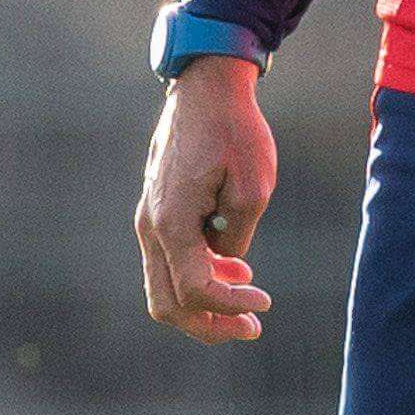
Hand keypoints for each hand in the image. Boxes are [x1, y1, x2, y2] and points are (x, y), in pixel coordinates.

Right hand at [134, 56, 279, 344]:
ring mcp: (149, 218)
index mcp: (171, 222)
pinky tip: (235, 268)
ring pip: (164, 286)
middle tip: (252, 327)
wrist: (206, 87)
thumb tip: (227, 263)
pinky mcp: (157, 209)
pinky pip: (169, 260)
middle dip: (209, 324)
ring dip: (203, 304)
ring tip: (247, 304)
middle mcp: (151, 226)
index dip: (229, 305)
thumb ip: (238, 235)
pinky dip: (197, 276)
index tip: (265, 302)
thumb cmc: (234, 131)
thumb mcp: (253, 186)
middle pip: (167, 303)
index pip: (194, 290)